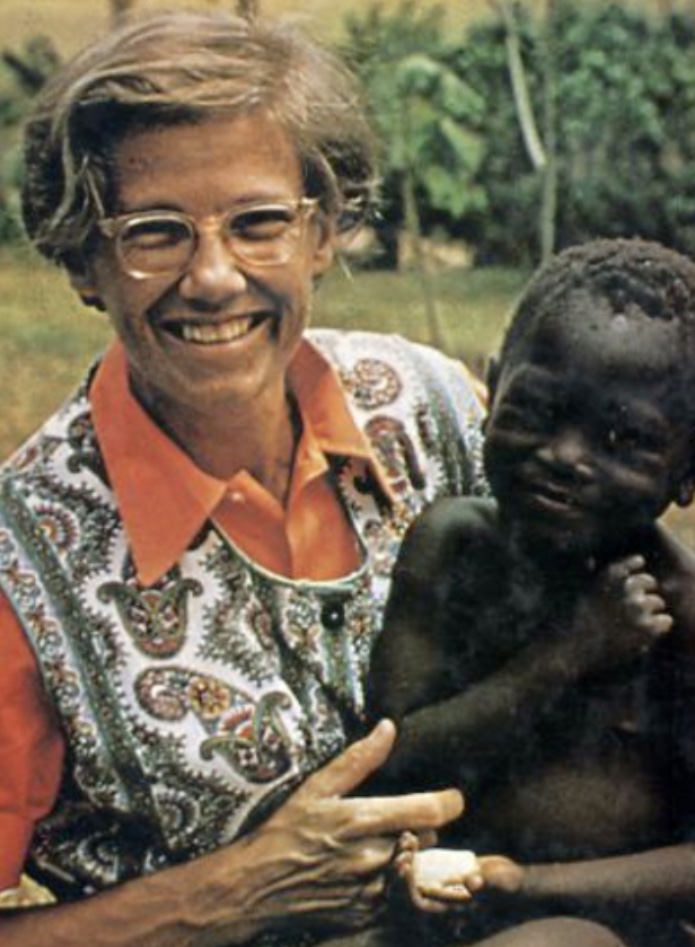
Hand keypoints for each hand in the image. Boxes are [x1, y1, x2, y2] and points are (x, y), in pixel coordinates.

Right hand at [240, 720, 463, 933]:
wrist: (256, 887)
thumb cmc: (285, 831)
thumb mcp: (317, 787)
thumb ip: (358, 759)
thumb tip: (388, 727)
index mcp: (360, 819)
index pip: (430, 811)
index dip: (450, 803)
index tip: (451, 799)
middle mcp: (371, 856)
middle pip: (430, 840)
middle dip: (427, 829)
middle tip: (410, 822)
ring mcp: (371, 891)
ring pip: (421, 871)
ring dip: (418, 858)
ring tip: (399, 848)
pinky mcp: (368, 915)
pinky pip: (404, 899)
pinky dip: (403, 885)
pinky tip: (383, 873)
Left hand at [393, 835, 524, 914]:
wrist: (510, 880)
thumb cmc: (506, 885)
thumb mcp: (498, 882)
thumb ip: (487, 882)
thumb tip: (473, 882)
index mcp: (446, 914)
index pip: (416, 906)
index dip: (407, 888)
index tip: (407, 864)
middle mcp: (435, 905)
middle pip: (404, 893)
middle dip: (400, 870)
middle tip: (405, 847)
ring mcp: (433, 890)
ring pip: (406, 878)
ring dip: (402, 858)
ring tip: (408, 838)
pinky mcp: (434, 875)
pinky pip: (413, 867)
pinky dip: (410, 853)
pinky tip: (410, 835)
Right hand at [570, 554, 672, 677]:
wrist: (573, 649)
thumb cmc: (571, 621)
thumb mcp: (575, 591)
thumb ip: (586, 573)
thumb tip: (590, 560)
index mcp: (608, 577)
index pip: (631, 563)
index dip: (634, 565)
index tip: (636, 567)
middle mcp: (625, 589)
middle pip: (648, 581)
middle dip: (646, 587)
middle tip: (640, 600)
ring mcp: (637, 608)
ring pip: (657, 602)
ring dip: (652, 608)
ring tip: (644, 618)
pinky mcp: (645, 629)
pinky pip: (664, 621)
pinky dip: (661, 624)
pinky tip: (653, 629)